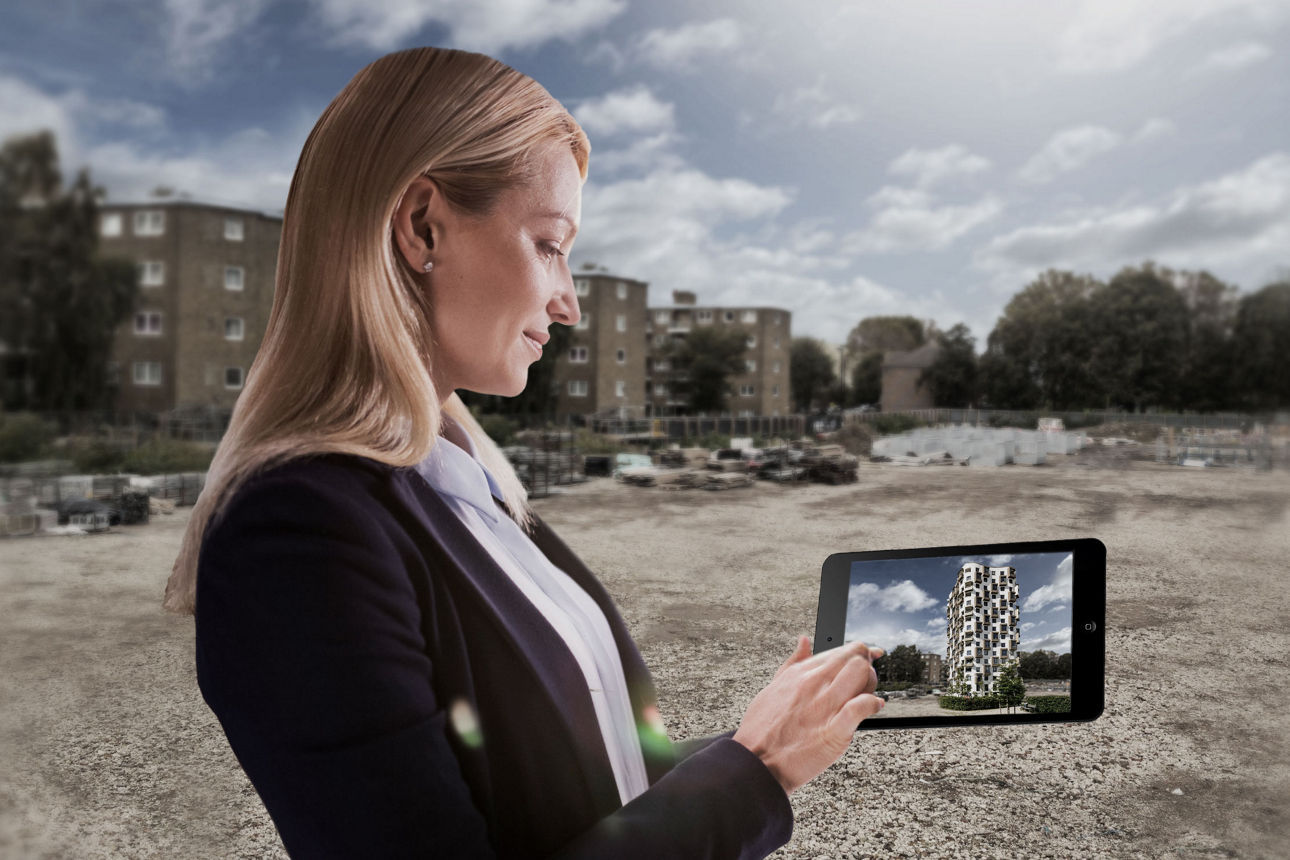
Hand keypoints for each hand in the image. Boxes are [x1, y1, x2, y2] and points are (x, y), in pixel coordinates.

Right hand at [732, 636, 884, 794]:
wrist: (757, 762)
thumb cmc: (762, 729)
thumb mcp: (773, 686)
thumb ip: (793, 662)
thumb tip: (804, 641)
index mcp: (801, 672)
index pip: (840, 650)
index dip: (858, 653)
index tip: (867, 658)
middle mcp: (814, 683)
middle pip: (856, 657)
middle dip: (867, 665)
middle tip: (866, 680)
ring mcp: (825, 705)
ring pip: (862, 673)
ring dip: (871, 682)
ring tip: (867, 694)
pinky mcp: (834, 730)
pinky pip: (861, 706)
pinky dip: (873, 704)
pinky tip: (874, 707)